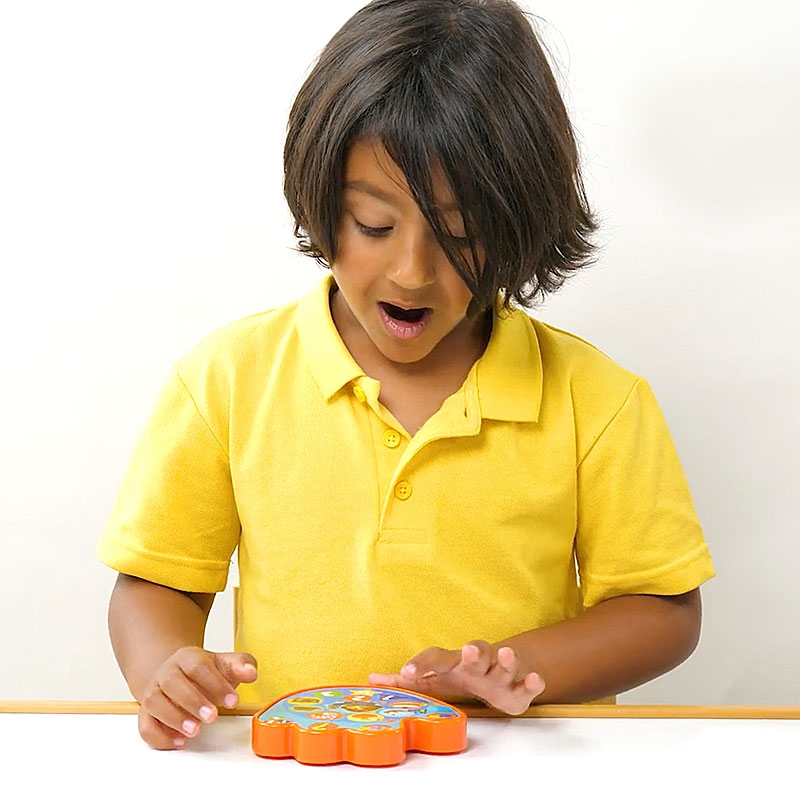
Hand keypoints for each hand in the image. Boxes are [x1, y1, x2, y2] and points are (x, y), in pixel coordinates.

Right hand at [138, 647, 256, 749]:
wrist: (176, 674)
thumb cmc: (204, 672)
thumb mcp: (225, 664)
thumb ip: (241, 666)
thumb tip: (251, 673)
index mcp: (187, 657)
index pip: (198, 666)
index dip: (215, 683)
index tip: (233, 701)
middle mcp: (167, 673)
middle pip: (173, 683)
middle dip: (193, 701)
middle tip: (212, 716)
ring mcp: (153, 693)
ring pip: (155, 703)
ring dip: (174, 719)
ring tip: (195, 731)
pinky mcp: (146, 714)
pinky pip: (145, 726)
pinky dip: (159, 736)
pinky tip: (179, 741)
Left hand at [368, 640, 544, 714]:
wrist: (501, 672)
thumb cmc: (462, 675)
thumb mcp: (435, 679)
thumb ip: (408, 680)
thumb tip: (370, 679)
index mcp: (453, 663)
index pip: (434, 658)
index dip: (420, 665)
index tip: (404, 673)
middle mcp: (477, 663)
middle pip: (475, 653)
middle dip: (473, 652)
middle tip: (469, 651)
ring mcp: (499, 672)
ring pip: (503, 664)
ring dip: (505, 660)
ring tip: (505, 654)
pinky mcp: (520, 687)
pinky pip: (528, 682)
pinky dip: (532, 681)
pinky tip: (535, 679)